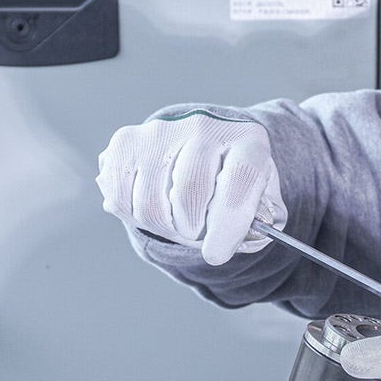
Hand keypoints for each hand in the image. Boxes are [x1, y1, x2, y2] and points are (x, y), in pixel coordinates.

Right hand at [97, 109, 286, 265]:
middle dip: (191, 230)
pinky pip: (119, 197)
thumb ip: (262, 219)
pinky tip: (151, 205)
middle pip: (189, 192)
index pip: (239, 180)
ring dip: (163, 226)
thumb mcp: (260, 196)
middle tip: (197, 233)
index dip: (226, 225)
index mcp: (246, 140)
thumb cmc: (232, 178)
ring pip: (149, 203)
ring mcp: (161, 131)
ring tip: (176, 218)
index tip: (216, 254)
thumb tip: (246, 234)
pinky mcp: (127, 141)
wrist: (203, 145)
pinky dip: (132, 215)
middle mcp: (203, 126)